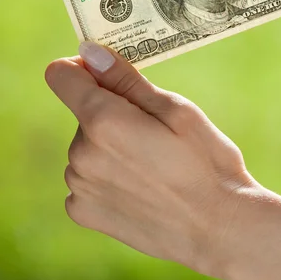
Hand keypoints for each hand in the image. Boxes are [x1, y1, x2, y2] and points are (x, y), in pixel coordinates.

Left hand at [45, 42, 258, 276]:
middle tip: (156, 134)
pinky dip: (108, 177)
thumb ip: (127, 80)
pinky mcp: (84, 212)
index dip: (83, 69)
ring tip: (154, 165)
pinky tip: (142, 187)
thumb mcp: (177, 111)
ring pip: (87, 147)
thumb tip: (90, 52)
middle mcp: (81, 153)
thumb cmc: (207, 162)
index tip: (110, 77)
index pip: (61, 75)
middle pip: (84, 113)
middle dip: (113, 115)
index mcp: (104, 120)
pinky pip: (87, 178)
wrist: (219, 227)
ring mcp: (79, 186)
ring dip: (111, 147)